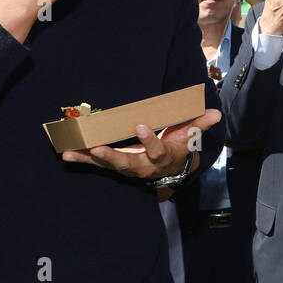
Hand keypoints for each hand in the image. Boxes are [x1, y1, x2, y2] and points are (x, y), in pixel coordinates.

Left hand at [60, 108, 221, 180]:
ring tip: (70, 153)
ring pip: (107, 165)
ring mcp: (126, 166)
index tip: (141, 126)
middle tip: (98, 150)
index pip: (156, 150)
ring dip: (89, 159)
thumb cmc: (178, 146)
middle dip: (112, 157)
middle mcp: (142, 166)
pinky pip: (96, 164)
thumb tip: (216, 113)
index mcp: (162, 157)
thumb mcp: (190, 136)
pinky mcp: (115, 165)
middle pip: (127, 164)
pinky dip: (81, 159)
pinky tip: (66, 154)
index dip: (149, 140)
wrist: (170, 169)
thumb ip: (199, 124)